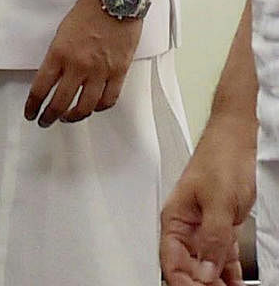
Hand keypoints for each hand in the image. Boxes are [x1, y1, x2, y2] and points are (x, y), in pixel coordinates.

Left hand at [24, 0, 140, 125]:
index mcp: (59, 53)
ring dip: (73, 117)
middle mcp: (78, 65)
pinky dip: (99, 108)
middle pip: (60, 102)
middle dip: (49, 116)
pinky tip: (93, 108)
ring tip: (68, 118)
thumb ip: (57, 56)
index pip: (41, 88)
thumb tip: (53, 77)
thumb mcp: (62, 31)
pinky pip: (108, 100)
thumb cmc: (88, 10)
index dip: (33, 105)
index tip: (30, 113)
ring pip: (84, 107)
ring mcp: (100, 71)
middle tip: (45, 121)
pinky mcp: (119, 72)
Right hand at [160, 117, 254, 285]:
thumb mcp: (218, 200)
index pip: (171, 261)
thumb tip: (206, 269)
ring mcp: (204, 227)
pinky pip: (222, 258)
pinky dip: (228, 274)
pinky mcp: (222, 227)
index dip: (183, 282)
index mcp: (175, 217)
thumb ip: (212, 237)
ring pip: (205, 266)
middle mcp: (187, 225)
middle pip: (188, 267)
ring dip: (214, 282)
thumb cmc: (221, 156)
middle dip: (200, 284)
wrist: (239, 138)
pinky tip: (234, 283)